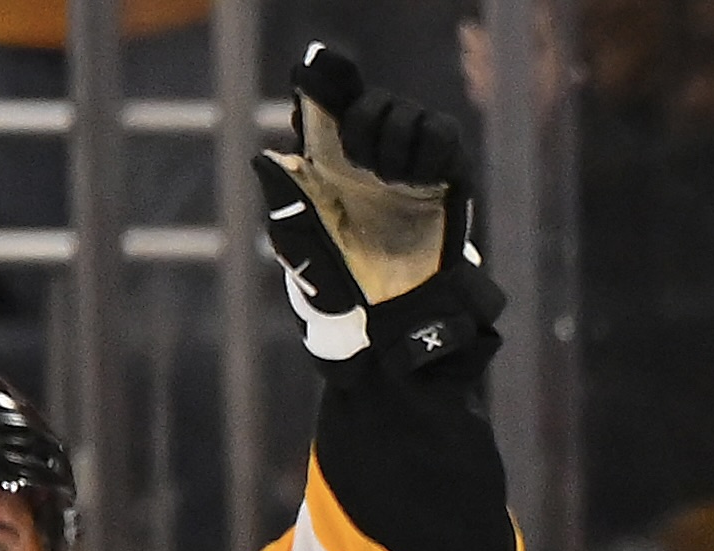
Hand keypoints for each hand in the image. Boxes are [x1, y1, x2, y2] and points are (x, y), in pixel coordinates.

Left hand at [253, 43, 498, 371]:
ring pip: (407, 110)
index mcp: (329, 159)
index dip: (324, 77)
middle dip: (363, 121)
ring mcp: (408, 161)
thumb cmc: (343, 286)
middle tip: (361, 163)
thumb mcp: (304, 252)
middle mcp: (369, 153)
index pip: (325, 97)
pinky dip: (430, 148)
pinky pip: (443, 132)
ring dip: (396, 140)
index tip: (319, 71)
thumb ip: (285, 206)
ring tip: (390, 183)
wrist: (395, 316)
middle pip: (369, 97)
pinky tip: (414, 181)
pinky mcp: (446, 174)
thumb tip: (267, 158)